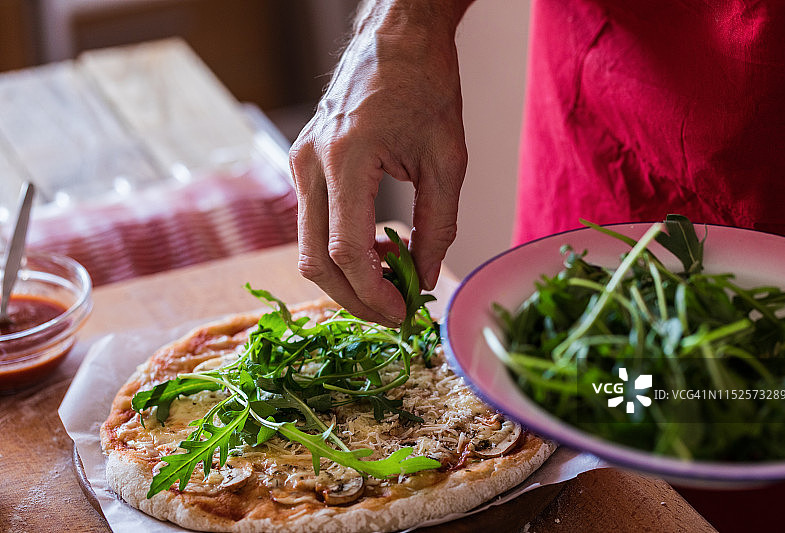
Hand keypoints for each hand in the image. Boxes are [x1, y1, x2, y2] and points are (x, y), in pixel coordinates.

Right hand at [289, 1, 471, 324]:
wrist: (395, 40)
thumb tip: (426, 277)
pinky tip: (377, 253)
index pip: (347, 250)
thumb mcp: (448, 160)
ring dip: (347, 279)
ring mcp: (299, 163)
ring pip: (308, 249)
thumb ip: (438, 226)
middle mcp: (310, 163)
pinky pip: (313, 225)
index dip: (374, 293)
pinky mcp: (302, 165)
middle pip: (315, 261)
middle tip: (394, 314)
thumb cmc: (426, 87)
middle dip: (354, 299)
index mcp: (346, 157)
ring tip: (392, 284)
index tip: (404, 313)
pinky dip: (340, 252)